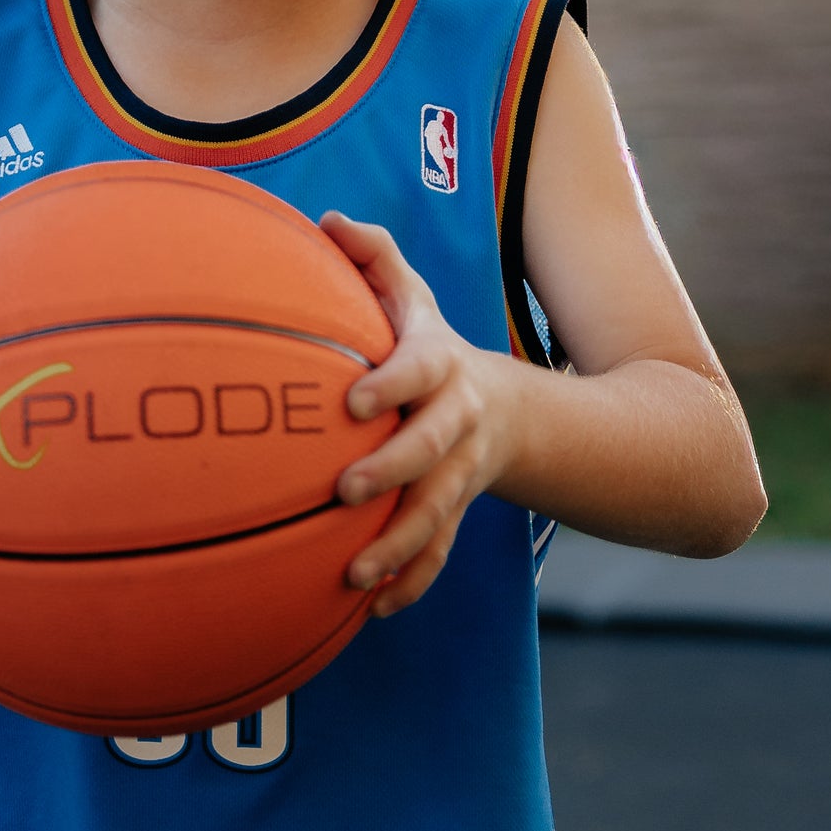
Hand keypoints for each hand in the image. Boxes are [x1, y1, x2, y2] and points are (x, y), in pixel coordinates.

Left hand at [322, 212, 515, 614]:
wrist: (505, 408)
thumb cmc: (427, 343)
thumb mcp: (410, 295)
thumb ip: (373, 255)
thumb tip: (325, 220)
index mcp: (438, 364)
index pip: (419, 370)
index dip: (391, 384)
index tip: (352, 400)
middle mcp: (455, 420)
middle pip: (432, 449)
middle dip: (392, 471)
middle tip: (344, 490)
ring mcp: (459, 472)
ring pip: (436, 514)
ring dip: (398, 547)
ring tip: (353, 575)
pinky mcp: (456, 512)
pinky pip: (440, 553)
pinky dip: (411, 582)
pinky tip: (371, 611)